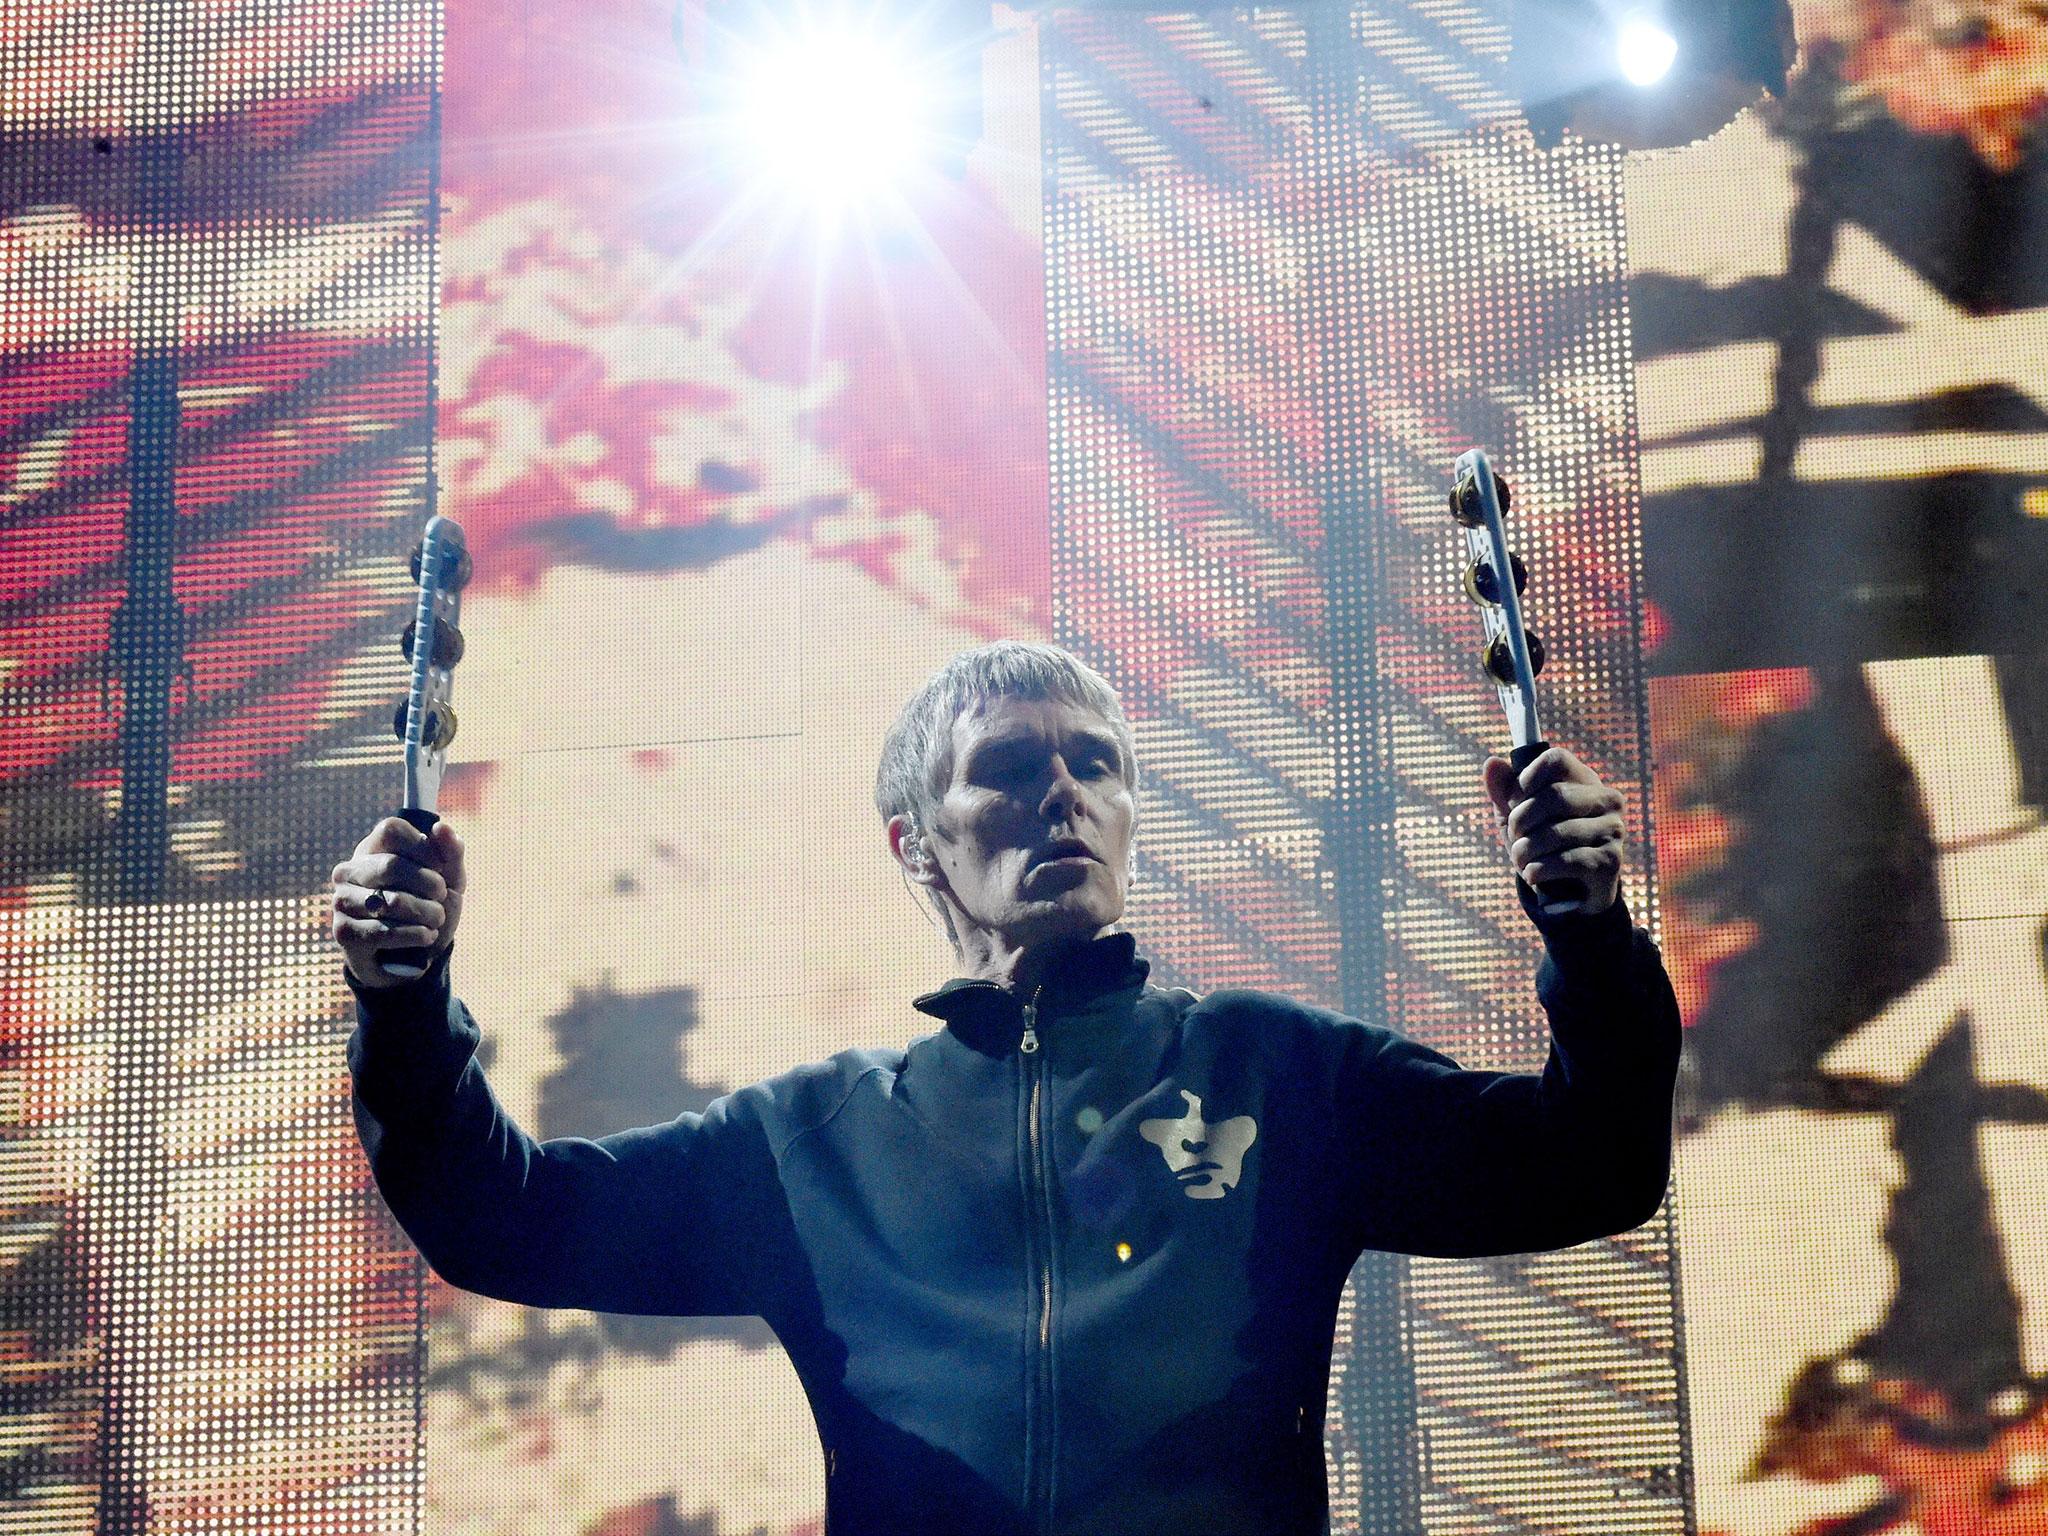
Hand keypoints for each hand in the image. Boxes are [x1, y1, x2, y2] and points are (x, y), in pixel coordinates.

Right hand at [330, 817, 465, 987]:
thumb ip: (451, 852)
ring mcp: (342, 901)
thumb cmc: (429, 908)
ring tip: (436, 919)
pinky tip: (425, 936)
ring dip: (427, 914)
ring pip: (391, 902)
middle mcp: (349, 871)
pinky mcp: (343, 933)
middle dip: (429, 884)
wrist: (414, 958)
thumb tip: (441, 827)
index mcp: (372, 849)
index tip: (440, 867)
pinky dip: (415, 935)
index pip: (391, 829)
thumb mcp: (449, 880)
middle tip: (441, 897)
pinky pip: (385, 931)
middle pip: (392, 865)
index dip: (423, 847)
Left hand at [1482, 747, 1624, 915]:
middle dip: (1521, 820)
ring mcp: (1613, 829)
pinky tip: (1532, 874)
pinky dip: (1538, 869)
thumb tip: (1491, 763)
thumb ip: (1503, 791)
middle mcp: (1607, 800)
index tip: (1514, 802)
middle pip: (1554, 795)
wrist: (1570, 895)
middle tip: (1514, 836)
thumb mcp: (1517, 819)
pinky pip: (1566, 860)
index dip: (1525, 779)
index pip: (1556, 759)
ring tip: (1520, 859)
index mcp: (1585, 780)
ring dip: (1525, 849)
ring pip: (1557, 832)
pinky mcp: (1610, 861)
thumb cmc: (1543, 847)